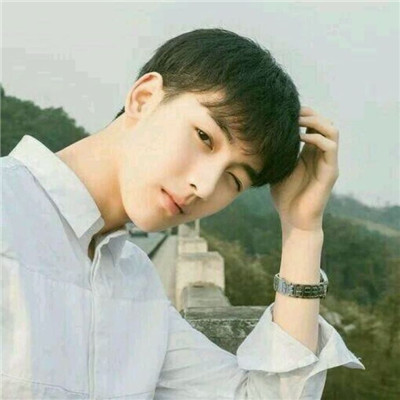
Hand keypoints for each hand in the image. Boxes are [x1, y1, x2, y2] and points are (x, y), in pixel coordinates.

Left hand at [269, 106, 338, 232]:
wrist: (293, 219)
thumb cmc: (284, 196)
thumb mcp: (277, 168)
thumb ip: (276, 153)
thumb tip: (258, 137)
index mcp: (310, 154)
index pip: (314, 125)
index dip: (303, 114)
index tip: (285, 111)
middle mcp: (322, 155)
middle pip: (325, 123)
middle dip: (310, 113)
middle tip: (292, 112)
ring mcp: (328, 163)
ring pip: (332, 131)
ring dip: (315, 122)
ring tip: (297, 121)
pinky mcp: (330, 173)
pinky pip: (330, 147)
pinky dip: (316, 138)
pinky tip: (300, 137)